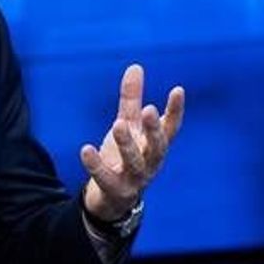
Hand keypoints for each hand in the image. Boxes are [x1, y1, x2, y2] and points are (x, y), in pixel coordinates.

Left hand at [80, 64, 184, 221]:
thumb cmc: (126, 156)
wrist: (113, 197)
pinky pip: (105, 178)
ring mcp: (134, 179)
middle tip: (150, 110)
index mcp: (155, 145)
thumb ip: (131, 99)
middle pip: (158, 147)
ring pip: (135, 163)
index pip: (171, 128)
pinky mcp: (115, 190)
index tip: (178, 90)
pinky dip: (96, 165)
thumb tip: (135, 66)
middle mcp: (150, 162)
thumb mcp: (128, 125)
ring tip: (118, 125)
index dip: (176, 110)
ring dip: (127, 144)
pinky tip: (85, 149)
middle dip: (154, 129)